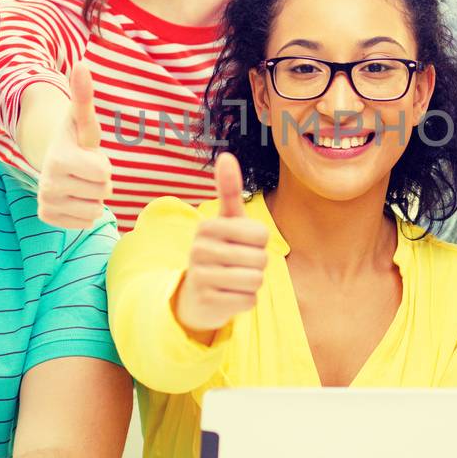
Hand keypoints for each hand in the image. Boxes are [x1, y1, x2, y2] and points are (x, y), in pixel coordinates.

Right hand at [36, 62, 113, 229]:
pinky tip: (73, 195)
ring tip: (80, 182)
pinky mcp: (47, 216)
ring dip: (94, 197)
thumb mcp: (82, 118)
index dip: (103, 164)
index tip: (88, 155)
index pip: (104, 173)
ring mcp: (45, 202)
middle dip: (99, 181)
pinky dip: (84, 211)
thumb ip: (84, 95)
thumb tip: (81, 64)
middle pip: (102, 193)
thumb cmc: (75, 138)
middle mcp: (47, 183)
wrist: (53, 157)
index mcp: (59, 159)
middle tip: (85, 170)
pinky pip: (85, 223)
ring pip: (95, 211)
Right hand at [173, 153, 269, 337]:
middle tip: (238, 265)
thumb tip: (226, 155)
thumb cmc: (219, 251)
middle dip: (257, 265)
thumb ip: (229, 190)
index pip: (260, 234)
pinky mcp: (207, 302)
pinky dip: (245, 300)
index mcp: (207, 227)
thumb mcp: (225, 221)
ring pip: (255, 280)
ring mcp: (201, 277)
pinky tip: (229, 296)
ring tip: (235, 280)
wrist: (196, 295)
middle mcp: (199, 250)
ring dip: (252, 283)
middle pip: (259, 259)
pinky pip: (248, 301)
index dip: (259, 243)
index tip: (242, 245)